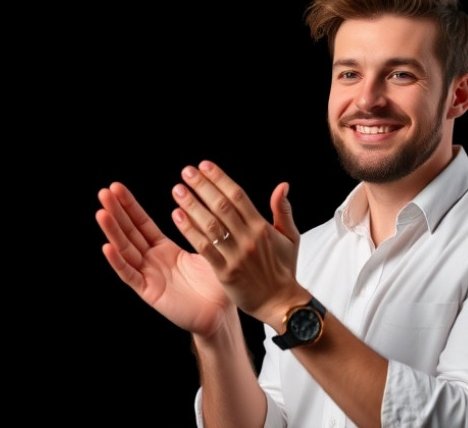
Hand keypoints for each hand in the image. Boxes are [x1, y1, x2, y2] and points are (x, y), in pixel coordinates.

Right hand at [96, 182, 231, 337]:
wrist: (220, 314)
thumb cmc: (216, 283)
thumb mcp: (207, 249)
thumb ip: (199, 229)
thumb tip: (195, 203)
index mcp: (164, 249)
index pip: (142, 223)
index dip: (129, 206)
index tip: (117, 187)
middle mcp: (151, 260)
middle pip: (129, 232)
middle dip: (117, 212)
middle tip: (104, 191)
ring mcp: (148, 276)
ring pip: (125, 250)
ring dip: (113, 232)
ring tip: (102, 212)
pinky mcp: (149, 292)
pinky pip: (130, 275)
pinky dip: (118, 262)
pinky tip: (107, 247)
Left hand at [171, 160, 302, 327]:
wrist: (281, 302)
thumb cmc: (284, 269)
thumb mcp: (290, 237)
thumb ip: (283, 210)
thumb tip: (283, 185)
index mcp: (262, 227)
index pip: (238, 196)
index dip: (220, 179)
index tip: (204, 166)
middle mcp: (249, 238)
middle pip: (222, 206)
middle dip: (202, 186)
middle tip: (186, 172)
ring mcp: (236, 255)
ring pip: (210, 225)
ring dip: (192, 205)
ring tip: (178, 190)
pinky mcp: (225, 272)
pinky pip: (204, 248)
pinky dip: (190, 231)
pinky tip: (177, 216)